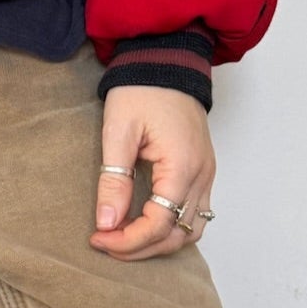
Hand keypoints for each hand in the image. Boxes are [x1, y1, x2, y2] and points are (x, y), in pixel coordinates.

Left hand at [90, 84, 214, 260]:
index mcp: (182, 166)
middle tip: (107, 244)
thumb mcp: (119, 131)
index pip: (159, 224)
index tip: (99, 238)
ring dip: (159, 242)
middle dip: (141, 248)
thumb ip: (114, 179)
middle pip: (178, 235)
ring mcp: (207, 174)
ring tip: (125, 239)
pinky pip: (196, 213)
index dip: (127, 240)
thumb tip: (107, 222)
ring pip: (191, 229)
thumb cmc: (142, 89)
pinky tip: (145, 224)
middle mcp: (202, 175)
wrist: (166, 60)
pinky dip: (172, 227)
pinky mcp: (203, 169)